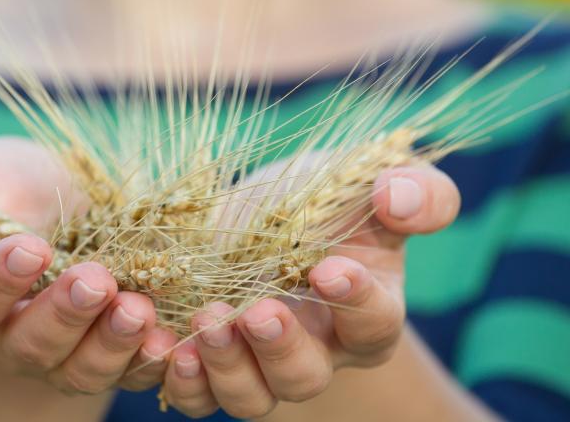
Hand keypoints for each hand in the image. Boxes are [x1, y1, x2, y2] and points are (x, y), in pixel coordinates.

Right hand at [0, 137, 175, 394]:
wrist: (69, 193)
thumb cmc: (7, 180)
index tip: (31, 247)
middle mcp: (9, 334)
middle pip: (28, 346)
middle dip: (64, 315)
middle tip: (95, 280)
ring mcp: (62, 349)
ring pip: (78, 370)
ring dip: (109, 345)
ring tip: (138, 309)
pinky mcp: (109, 348)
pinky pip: (127, 371)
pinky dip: (147, 362)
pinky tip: (169, 338)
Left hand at [160, 163, 459, 418]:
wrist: (261, 213)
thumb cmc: (324, 198)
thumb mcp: (367, 180)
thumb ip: (414, 190)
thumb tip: (400, 200)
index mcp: (364, 310)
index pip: (373, 322)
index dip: (356, 301)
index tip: (329, 268)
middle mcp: (315, 350)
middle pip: (304, 376)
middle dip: (280, 349)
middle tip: (257, 311)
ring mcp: (258, 361)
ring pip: (251, 397)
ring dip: (225, 368)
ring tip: (204, 324)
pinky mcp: (210, 359)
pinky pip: (197, 393)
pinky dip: (180, 379)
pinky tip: (162, 345)